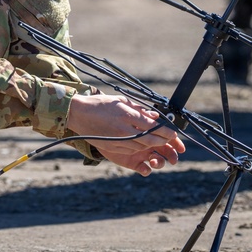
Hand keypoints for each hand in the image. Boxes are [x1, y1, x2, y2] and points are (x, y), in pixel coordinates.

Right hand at [66, 94, 184, 176]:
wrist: (78, 114)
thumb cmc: (100, 104)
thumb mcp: (120, 101)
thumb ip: (138, 109)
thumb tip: (154, 115)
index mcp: (126, 115)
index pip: (152, 126)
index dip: (165, 131)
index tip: (173, 133)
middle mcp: (123, 129)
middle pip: (150, 139)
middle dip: (163, 141)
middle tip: (170, 140)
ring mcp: (117, 140)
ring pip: (141, 147)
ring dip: (153, 146)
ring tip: (160, 144)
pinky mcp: (112, 147)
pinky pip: (130, 150)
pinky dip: (139, 148)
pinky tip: (143, 145)